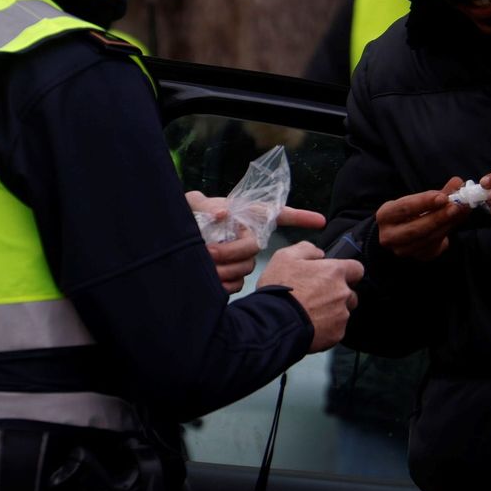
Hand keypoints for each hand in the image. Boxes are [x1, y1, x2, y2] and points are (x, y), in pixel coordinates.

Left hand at [186, 192, 328, 293]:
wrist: (171, 245)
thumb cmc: (184, 220)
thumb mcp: (190, 206)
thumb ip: (203, 205)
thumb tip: (222, 213)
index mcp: (244, 217)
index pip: (278, 214)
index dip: (300, 217)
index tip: (319, 221)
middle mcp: (246, 238)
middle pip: (253, 248)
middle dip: (231, 251)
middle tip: (209, 252)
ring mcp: (240, 259)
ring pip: (244, 268)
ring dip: (222, 268)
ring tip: (202, 263)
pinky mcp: (232, 278)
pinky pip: (236, 285)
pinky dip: (222, 284)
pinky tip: (209, 279)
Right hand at [258, 241, 364, 351]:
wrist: (274, 322)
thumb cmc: (280, 289)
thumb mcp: (285, 257)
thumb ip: (306, 249)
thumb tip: (319, 253)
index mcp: (334, 272)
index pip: (357, 269)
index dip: (348, 272)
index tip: (336, 276)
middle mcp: (343, 293)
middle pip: (350, 293)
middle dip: (338, 295)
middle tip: (317, 298)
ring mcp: (341, 315)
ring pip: (343, 312)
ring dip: (332, 312)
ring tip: (311, 314)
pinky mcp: (337, 334)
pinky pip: (336, 329)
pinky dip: (327, 329)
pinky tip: (311, 326)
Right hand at [374, 177, 468, 259]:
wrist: (402, 232)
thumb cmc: (409, 212)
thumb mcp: (418, 200)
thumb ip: (438, 193)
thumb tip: (457, 182)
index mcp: (385, 216)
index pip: (404, 208)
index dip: (424, 202)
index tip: (443, 197)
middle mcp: (389, 236)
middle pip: (415, 228)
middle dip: (438, 217)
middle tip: (456, 207)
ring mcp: (402, 249)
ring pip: (427, 239)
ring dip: (446, 225)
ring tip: (461, 211)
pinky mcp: (418, 257)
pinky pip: (435, 246)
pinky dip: (447, 232)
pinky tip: (456, 221)